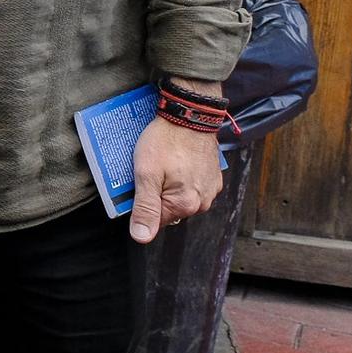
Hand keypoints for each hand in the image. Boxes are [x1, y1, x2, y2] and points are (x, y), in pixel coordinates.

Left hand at [129, 117, 224, 242]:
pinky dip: (182, 177)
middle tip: (150, 171)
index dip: (142, 203)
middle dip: (157, 194)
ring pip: (181, 197)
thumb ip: (145, 208)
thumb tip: (142, 237)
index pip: (156, 220)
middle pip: (169, 209)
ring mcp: (210, 189)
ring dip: (169, 186)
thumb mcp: (146, 174)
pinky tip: (176, 161)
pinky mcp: (212, 177)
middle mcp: (202, 202)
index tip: (139, 183)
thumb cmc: (166, 142)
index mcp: (185, 205)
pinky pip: (192, 185)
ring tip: (163, 164)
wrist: (190, 115)